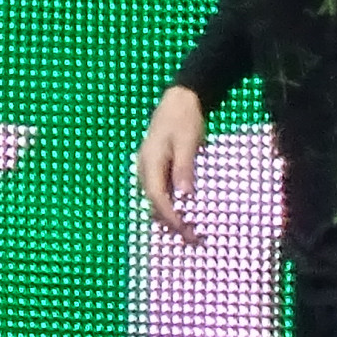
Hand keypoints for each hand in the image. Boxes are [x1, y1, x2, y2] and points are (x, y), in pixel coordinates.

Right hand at [136, 86, 207, 245]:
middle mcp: (144, 168)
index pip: (156, 196)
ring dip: (170, 215)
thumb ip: (184, 168)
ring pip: (156, 199)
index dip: (169, 215)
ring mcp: (148, 168)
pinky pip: (160, 191)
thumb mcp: (188, 142)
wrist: (180, 99)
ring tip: (189, 230)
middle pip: (154, 202)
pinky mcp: (156, 167)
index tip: (185, 230)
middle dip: (170, 222)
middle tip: (191, 238)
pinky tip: (183, 211)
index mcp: (150, 162)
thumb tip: (184, 196)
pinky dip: (171, 205)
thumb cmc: (184, 118)